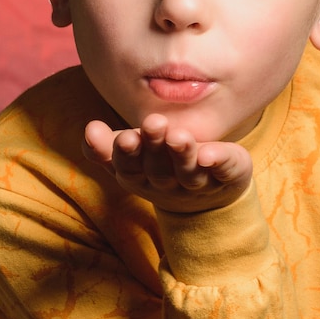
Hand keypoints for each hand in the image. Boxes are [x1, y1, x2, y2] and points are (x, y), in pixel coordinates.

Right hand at [83, 114, 252, 212]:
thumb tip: (89, 130)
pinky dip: (219, 161)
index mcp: (142, 178)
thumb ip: (108, 146)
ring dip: (184, 154)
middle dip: (155, 147)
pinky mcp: (229, 176)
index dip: (125, 155)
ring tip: (179, 135)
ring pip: (190, 172)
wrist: (209, 195)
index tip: (125, 137)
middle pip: (159, 169)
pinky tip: (211, 154)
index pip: (129, 169)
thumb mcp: (132, 156)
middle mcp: (169, 184)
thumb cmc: (161, 165)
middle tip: (154, 123)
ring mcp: (200, 183)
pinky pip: (225, 170)